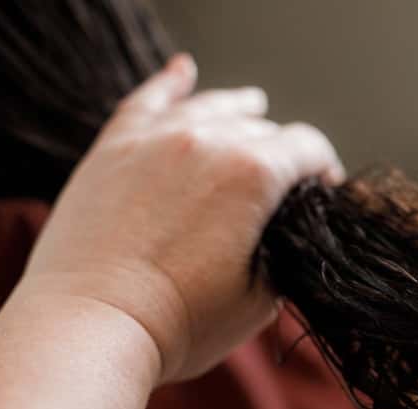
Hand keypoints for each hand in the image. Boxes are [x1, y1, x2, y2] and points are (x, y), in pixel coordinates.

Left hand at [21, 53, 343, 382]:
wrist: (92, 328)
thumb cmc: (179, 324)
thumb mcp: (259, 300)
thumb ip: (282, 253)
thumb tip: (283, 235)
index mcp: (253, 175)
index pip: (307, 147)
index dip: (325, 168)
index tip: (325, 191)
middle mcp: (207, 143)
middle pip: (261, 129)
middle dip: (282, 152)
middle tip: (283, 183)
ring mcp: (155, 141)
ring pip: (210, 108)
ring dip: (240, 109)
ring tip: (256, 105)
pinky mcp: (111, 151)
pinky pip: (147, 101)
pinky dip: (169, 83)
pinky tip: (184, 70)